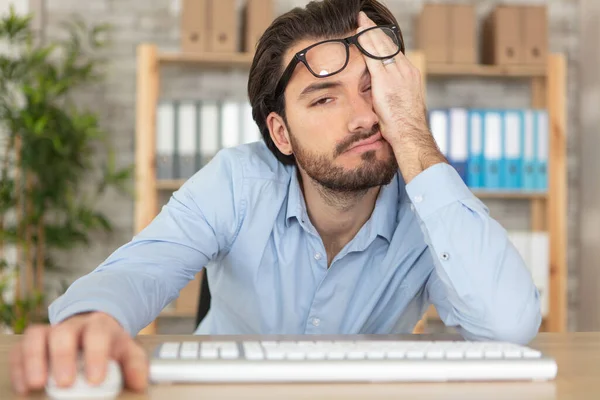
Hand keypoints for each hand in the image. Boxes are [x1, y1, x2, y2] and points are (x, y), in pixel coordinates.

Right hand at [9, 312, 147, 394]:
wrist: (94, 327)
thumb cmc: (109, 344)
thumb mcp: (127, 350)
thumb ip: (135, 365)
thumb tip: (139, 383)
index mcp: (99, 326)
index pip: (97, 335)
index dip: (96, 355)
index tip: (95, 379)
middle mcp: (73, 326)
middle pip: (64, 333)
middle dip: (63, 357)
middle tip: (65, 382)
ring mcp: (51, 332)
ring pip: (37, 336)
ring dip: (34, 359)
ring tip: (37, 383)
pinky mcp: (34, 342)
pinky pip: (21, 349)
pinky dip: (19, 367)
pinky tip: (24, 386)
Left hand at [357, 12, 445, 181]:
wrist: (410, 134)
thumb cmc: (405, 126)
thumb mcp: (400, 104)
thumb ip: (391, 94)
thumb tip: (379, 94)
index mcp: (410, 75)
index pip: (395, 52)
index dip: (383, 40)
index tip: (375, 32)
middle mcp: (405, 71)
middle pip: (388, 44)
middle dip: (375, 30)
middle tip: (365, 19)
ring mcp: (396, 74)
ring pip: (381, 46)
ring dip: (369, 32)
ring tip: (360, 21)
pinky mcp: (385, 80)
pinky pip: (374, 56)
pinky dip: (366, 43)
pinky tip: (359, 34)